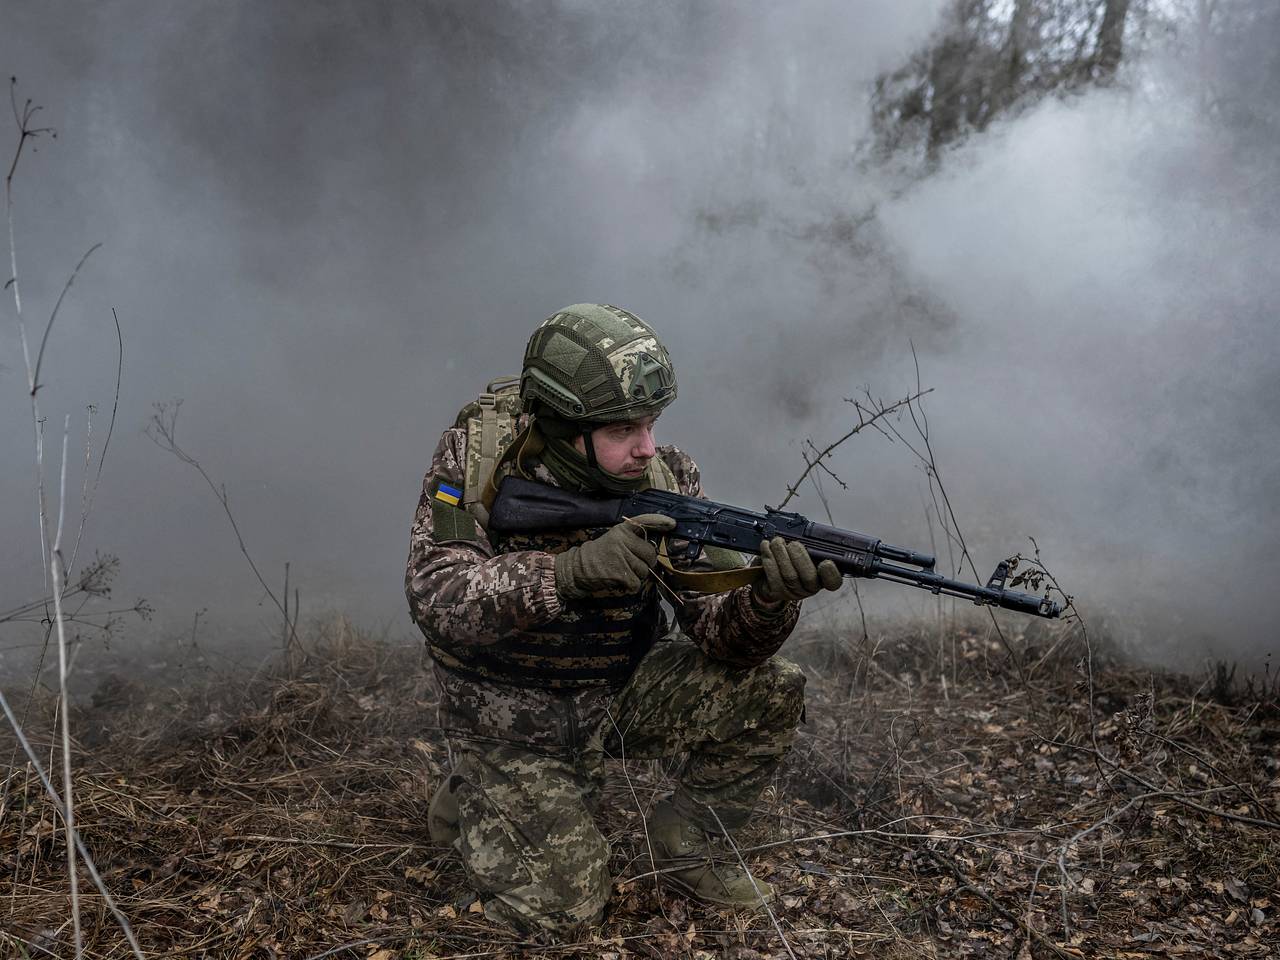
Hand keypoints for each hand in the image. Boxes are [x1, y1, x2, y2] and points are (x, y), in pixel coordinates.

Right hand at [555, 514, 676, 598]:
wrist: (578, 568)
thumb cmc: (599, 555)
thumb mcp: (614, 540)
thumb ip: (632, 541)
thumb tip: (654, 551)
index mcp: (622, 530)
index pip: (644, 521)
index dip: (660, 522)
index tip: (672, 524)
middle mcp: (623, 541)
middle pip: (650, 554)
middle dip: (646, 562)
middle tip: (633, 564)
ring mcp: (622, 556)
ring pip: (645, 570)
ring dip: (637, 575)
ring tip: (622, 571)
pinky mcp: (620, 573)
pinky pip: (637, 583)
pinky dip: (631, 586)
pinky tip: (620, 581)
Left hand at [752, 537, 841, 604]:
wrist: (770, 576)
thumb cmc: (792, 560)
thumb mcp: (805, 552)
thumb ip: (811, 546)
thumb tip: (808, 534)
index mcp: (822, 577)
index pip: (833, 582)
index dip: (831, 574)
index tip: (826, 562)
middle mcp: (810, 588)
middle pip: (809, 577)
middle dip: (799, 556)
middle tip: (793, 544)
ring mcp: (793, 592)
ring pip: (789, 575)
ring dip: (781, 554)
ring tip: (777, 542)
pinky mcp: (777, 592)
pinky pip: (773, 576)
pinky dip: (769, 559)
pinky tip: (766, 547)